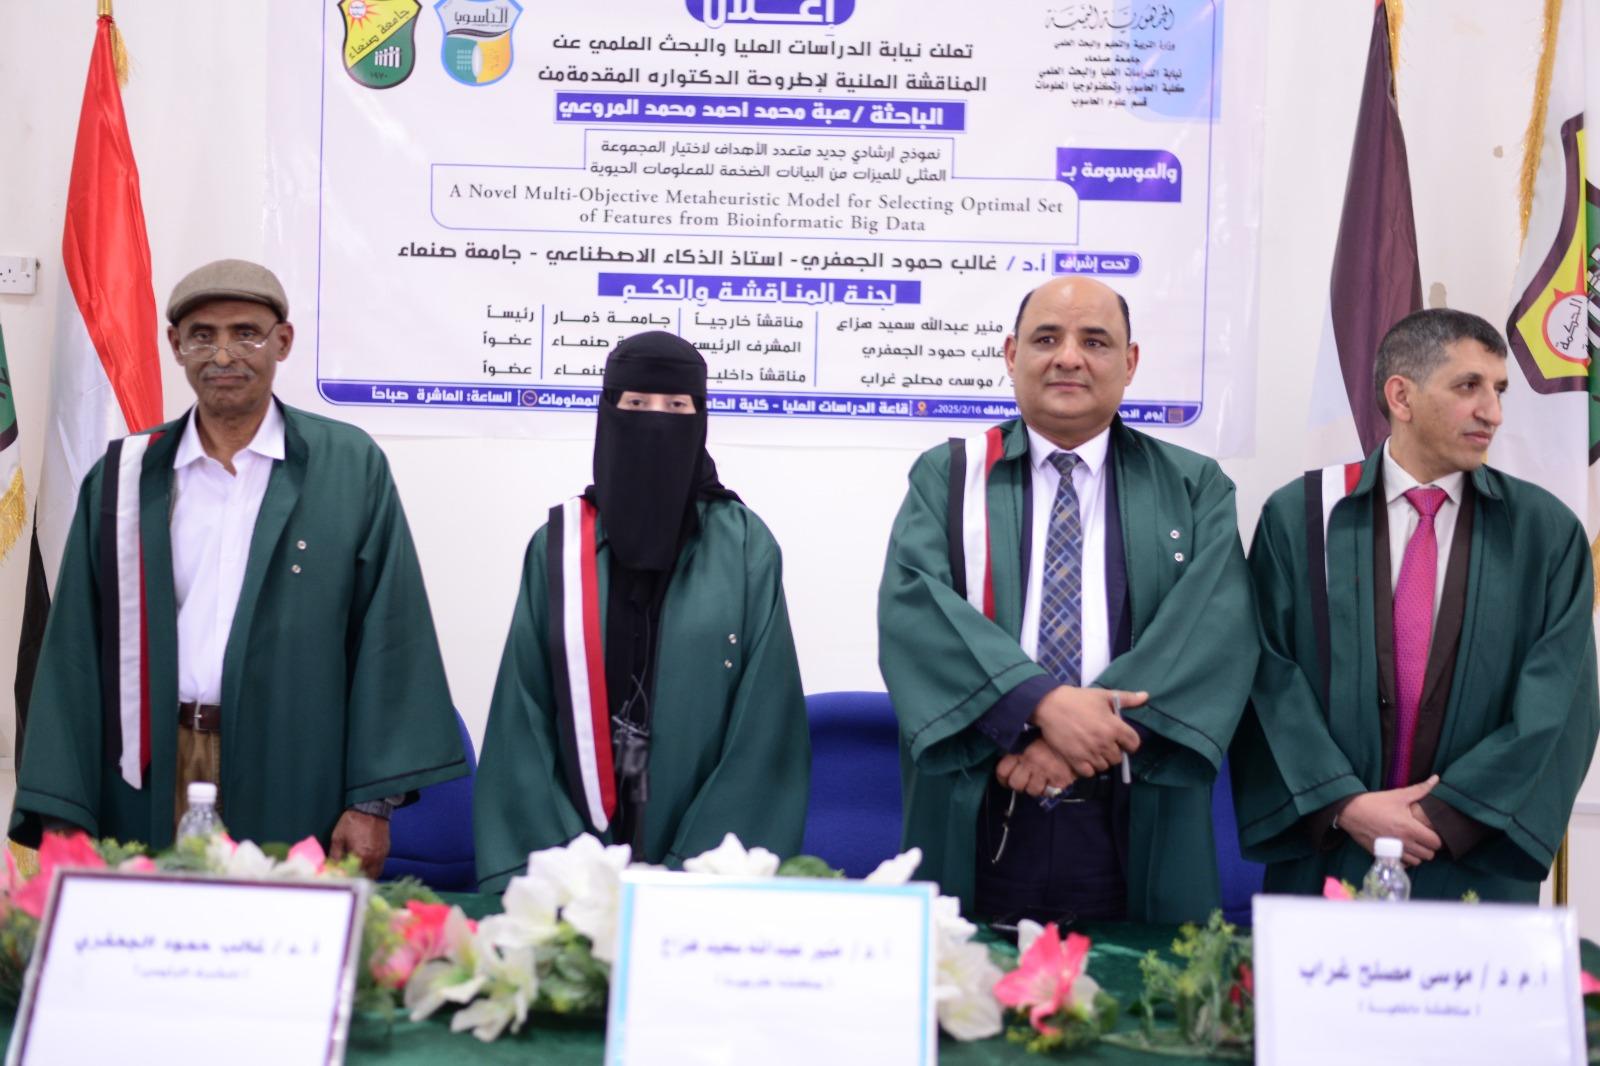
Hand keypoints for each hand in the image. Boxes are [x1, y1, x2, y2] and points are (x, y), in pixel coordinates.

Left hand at [329, 809, 389, 878]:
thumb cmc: (352, 822)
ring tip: (356, 873)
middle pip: (365, 878)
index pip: (352, 876)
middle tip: (347, 877)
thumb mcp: (338, 837)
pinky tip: (365, 865)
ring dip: (366, 876)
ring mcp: (381, 855)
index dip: (344, 878)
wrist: (371, 809)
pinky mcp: (386, 851)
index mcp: (361, 856)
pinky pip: (380, 866)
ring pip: (375, 874)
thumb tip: (330, 869)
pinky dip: (372, 869)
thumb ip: (335, 855)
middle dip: (356, 879)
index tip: (338, 878)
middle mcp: (373, 859)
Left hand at [995, 739, 1075, 797]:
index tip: (1006, 780)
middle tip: (1023, 781)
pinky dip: (1048, 790)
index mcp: (1021, 749)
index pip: (1002, 772)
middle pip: (1015, 784)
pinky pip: (1048, 794)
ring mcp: (1046, 772)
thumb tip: (1009, 762)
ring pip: (1031, 791)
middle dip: (1018, 784)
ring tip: (1038, 781)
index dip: (1002, 779)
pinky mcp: (1060, 780)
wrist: (1077, 737)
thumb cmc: (1051, 737)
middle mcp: (1031, 761)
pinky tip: (1049, 782)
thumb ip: (1018, 748)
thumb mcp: (1031, 736)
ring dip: (1033, 788)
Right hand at [1030, 686, 1144, 777]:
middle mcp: (1104, 742)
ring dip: (1101, 759)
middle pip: (1118, 757)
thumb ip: (1127, 699)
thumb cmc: (1078, 699)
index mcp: (1114, 727)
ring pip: (1104, 766)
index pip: (1134, 744)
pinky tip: (1084, 756)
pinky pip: (1089, 772)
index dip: (1129, 742)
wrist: (1050, 705)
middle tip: (1103, 742)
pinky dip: (1088, 767)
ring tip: (1093, 749)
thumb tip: (1146, 696)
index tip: (1121, 739)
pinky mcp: (1076, 760)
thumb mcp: (1103, 696)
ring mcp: (1090, 753)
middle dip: (1114, 751)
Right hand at [1337, 776, 1441, 865]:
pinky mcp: (1383, 855)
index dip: (1437, 838)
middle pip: (1428, 855)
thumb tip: (1436, 779)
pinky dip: (1405, 860)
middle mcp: (1403, 843)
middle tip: (1423, 838)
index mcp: (1410, 828)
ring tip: (1413, 844)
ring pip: (1416, 862)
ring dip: (1418, 855)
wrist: (1350, 812)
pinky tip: (1402, 850)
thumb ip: (1420, 789)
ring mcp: (1393, 851)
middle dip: (1429, 847)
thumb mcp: (1398, 795)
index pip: (1436, 843)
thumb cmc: (1375, 802)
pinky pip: (1402, 864)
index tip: (1431, 832)